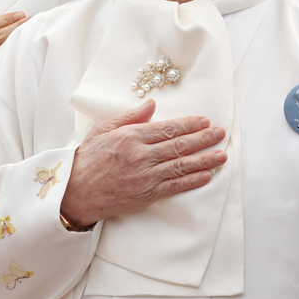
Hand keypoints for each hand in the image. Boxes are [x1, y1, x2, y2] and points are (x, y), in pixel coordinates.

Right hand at [59, 100, 225, 228]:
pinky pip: (175, 186)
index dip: (189, 124)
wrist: (75, 190)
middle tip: (221, 133)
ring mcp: (145, 176)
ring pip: (182, 165)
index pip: (167, 128)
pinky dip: (193, 181)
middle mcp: (141, 155)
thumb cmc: (88, 158)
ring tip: (222, 155)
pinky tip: (207, 175)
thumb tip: (151, 104)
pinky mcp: (147, 194)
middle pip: (179, 145)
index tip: (205, 121)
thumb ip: (129, 117)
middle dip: (204, 138)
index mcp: (130, 136)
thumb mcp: (103, 130)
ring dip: (205, 160)